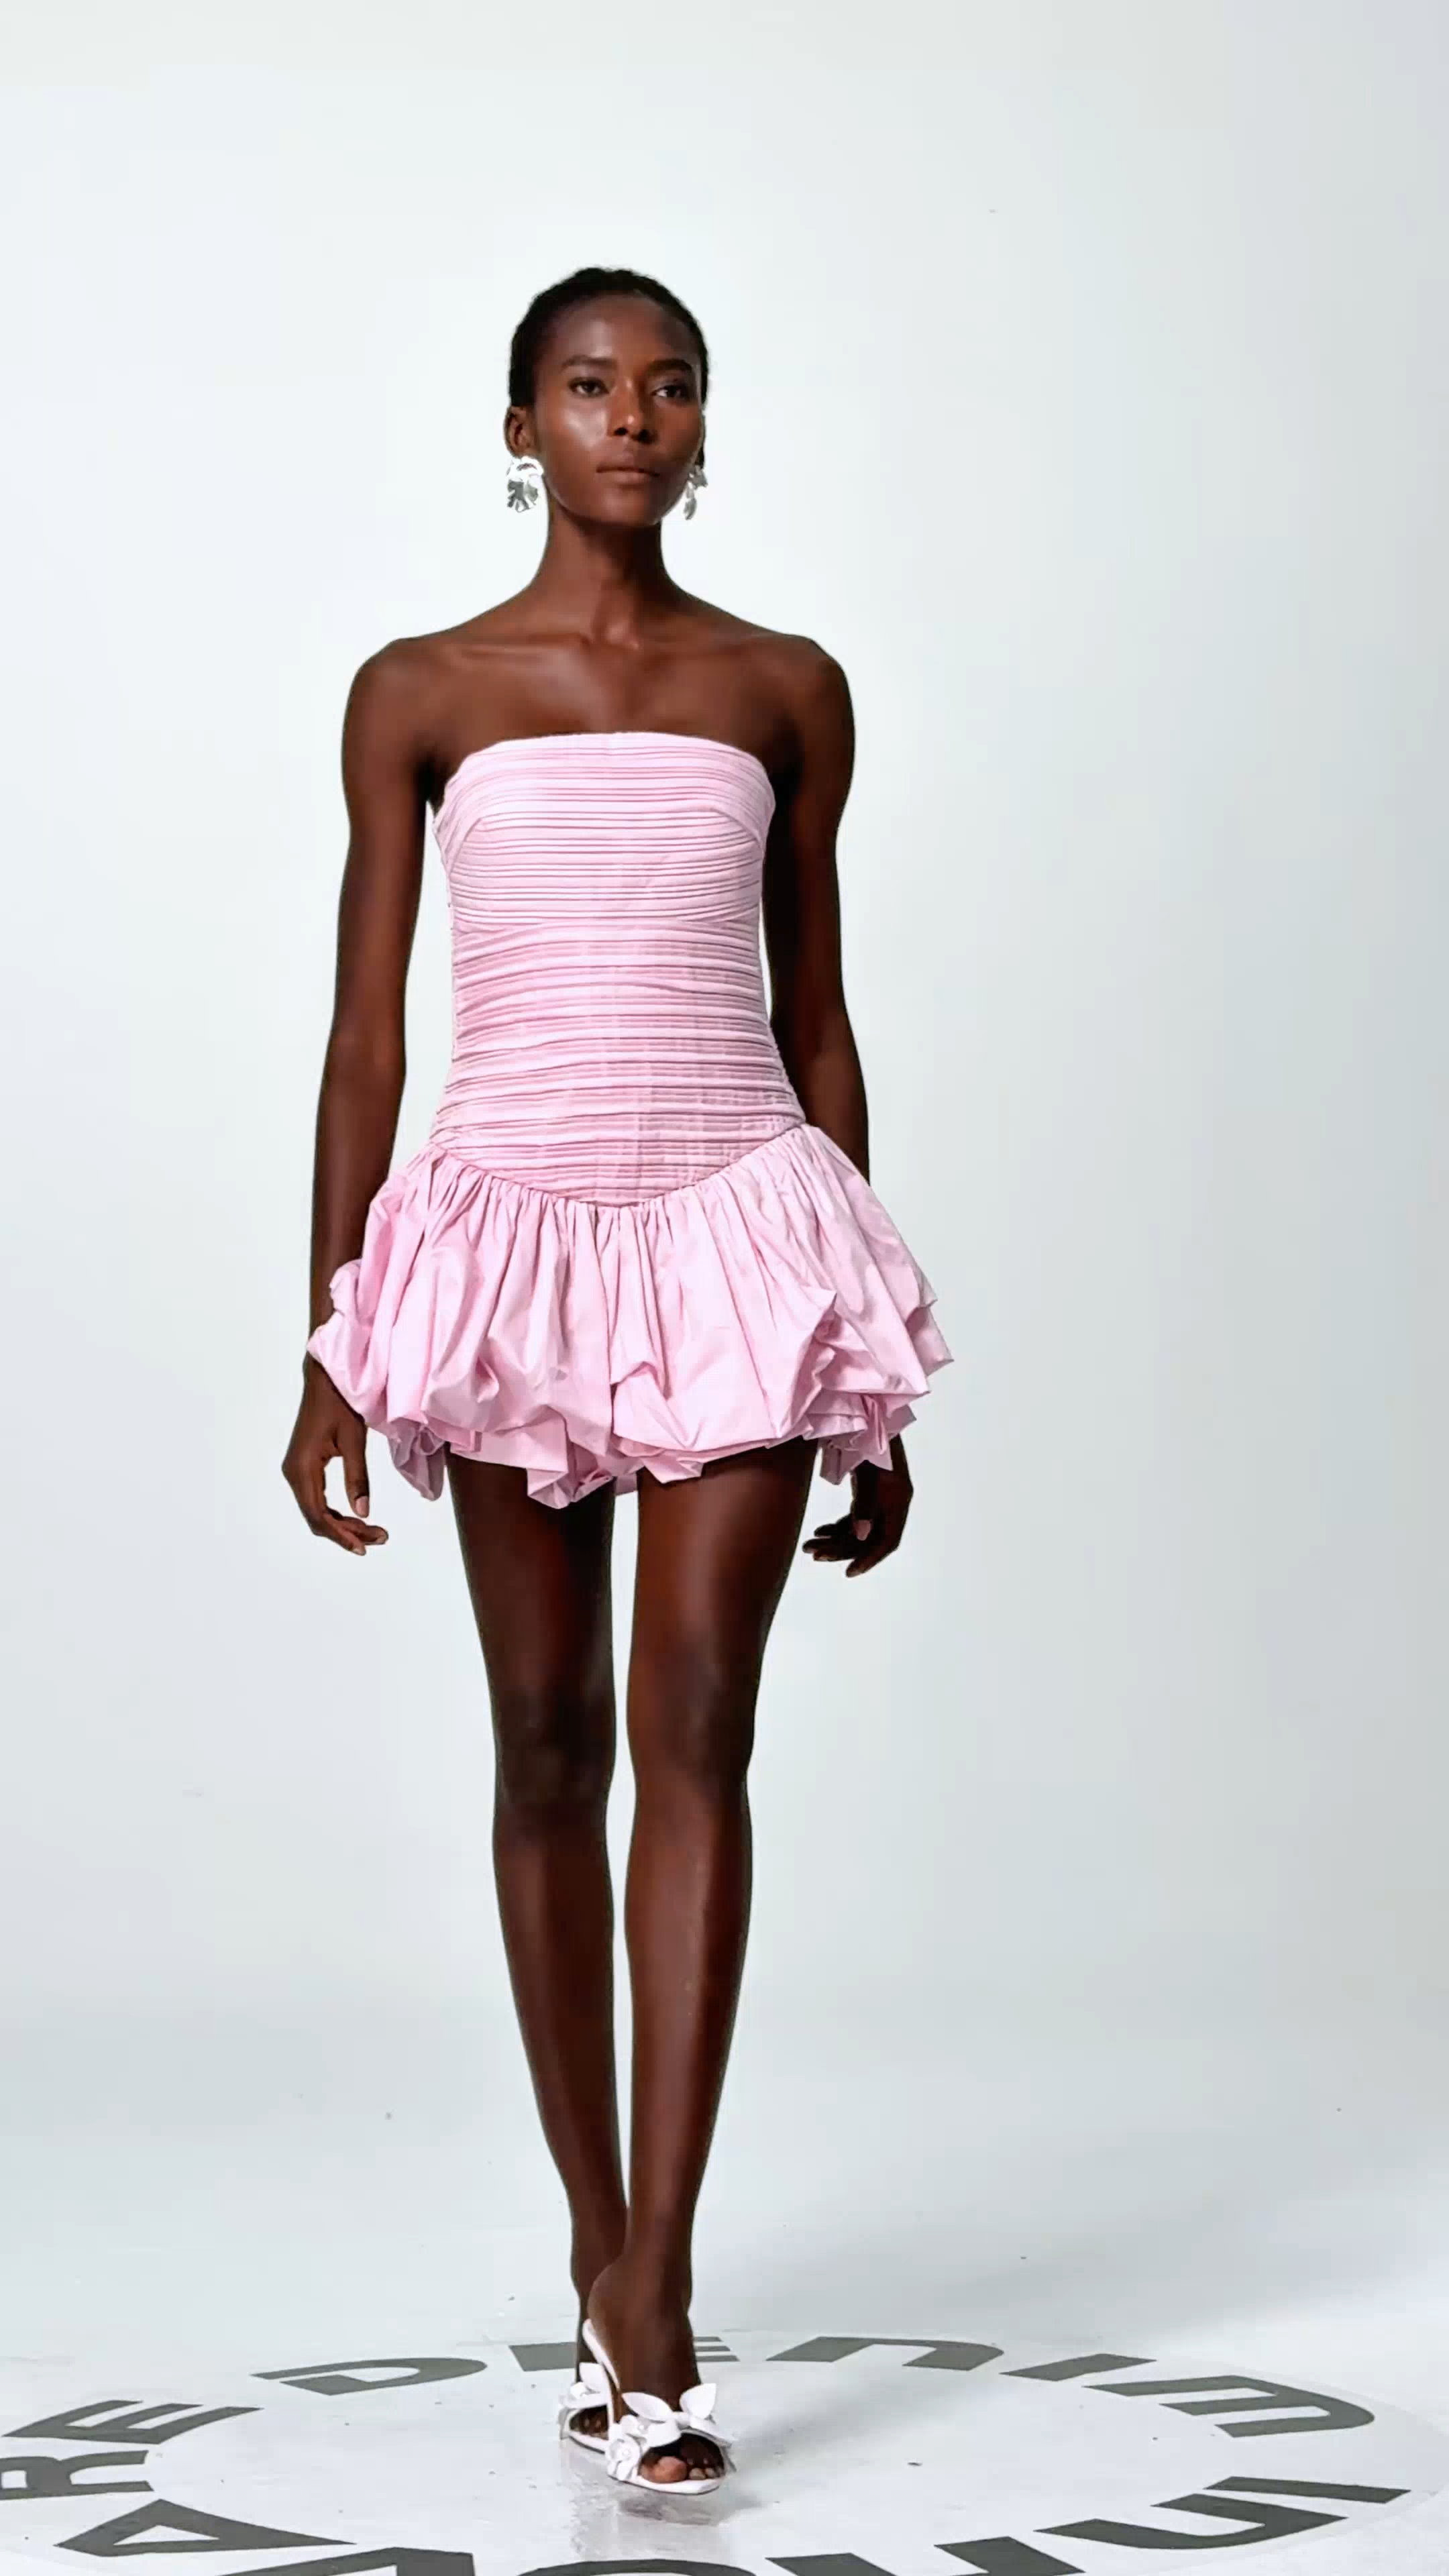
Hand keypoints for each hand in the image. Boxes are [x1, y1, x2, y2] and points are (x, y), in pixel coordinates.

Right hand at [281, 1356, 389, 1556]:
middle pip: (316, 1517)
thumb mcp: (353, 1440)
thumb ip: (357, 1478)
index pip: (318, 1514)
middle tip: (379, 1538)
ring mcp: (296, 1469)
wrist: (325, 1378)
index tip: (364, 1547)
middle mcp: (293, 1472)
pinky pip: (316, 1498)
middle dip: (346, 1532)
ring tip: (373, 1532)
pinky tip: (355, 1518)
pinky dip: (335, 1511)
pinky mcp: (303, 1466)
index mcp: (302, 1467)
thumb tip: (363, 1513)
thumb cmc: (340, 1402)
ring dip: (342, 1524)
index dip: (340, 1534)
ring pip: (316, 1510)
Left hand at [800, 1434, 912, 1577]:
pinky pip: (855, 1517)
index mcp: (898, 1497)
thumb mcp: (865, 1471)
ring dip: (835, 1539)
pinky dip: (838, 1526)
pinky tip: (820, 1531)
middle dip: (841, 1549)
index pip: (888, 1539)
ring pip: (859, 1528)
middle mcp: (892, 1499)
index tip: (849, 1572)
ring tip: (810, 1546)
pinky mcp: (869, 1488)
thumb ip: (865, 1503)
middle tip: (814, 1553)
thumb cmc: (866, 1435)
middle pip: (869, 1537)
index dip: (870, 1559)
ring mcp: (880, 1494)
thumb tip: (861, 1535)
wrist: (864, 1408)